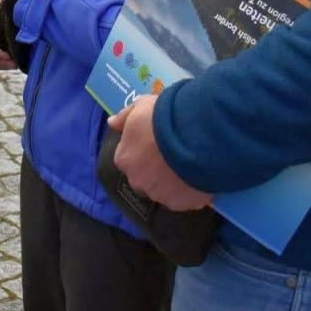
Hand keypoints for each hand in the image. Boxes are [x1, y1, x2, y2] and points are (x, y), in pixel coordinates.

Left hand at [109, 96, 211, 210]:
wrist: (197, 134)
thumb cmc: (164, 117)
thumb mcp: (141, 107)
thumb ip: (124, 118)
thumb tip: (111, 123)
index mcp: (124, 158)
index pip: (128, 158)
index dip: (142, 150)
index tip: (155, 142)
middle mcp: (137, 181)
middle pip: (144, 177)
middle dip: (155, 169)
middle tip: (172, 153)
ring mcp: (159, 195)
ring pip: (163, 190)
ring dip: (172, 181)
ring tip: (188, 164)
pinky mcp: (181, 204)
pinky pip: (183, 199)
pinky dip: (189, 191)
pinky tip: (198, 176)